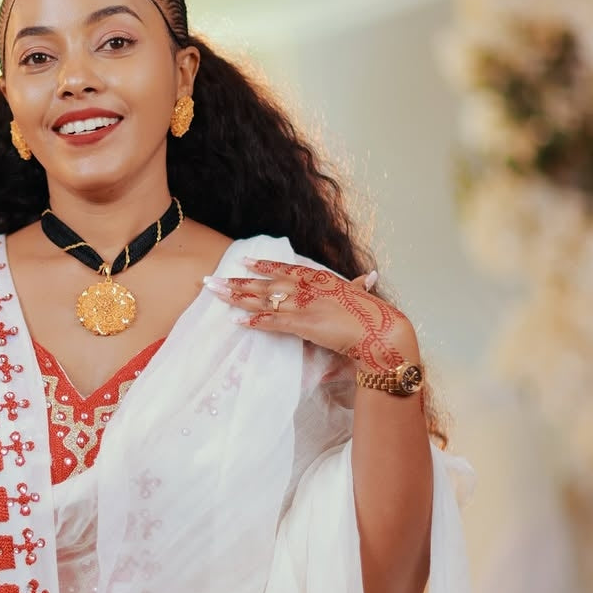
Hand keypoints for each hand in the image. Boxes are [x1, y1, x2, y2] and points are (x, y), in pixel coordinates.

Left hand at [204, 260, 418, 371]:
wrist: (381, 331)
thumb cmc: (373, 315)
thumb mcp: (363, 295)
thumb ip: (361, 284)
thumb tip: (369, 277)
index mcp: (321, 279)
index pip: (286, 268)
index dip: (263, 265)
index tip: (242, 261)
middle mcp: (308, 288)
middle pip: (266, 283)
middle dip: (236, 282)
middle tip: (211, 281)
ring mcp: (305, 305)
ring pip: (264, 299)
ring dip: (237, 298)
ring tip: (215, 294)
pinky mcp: (304, 324)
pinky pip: (274, 322)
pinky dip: (255, 321)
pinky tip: (237, 321)